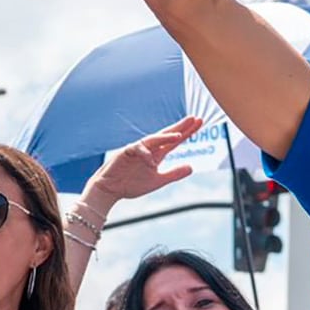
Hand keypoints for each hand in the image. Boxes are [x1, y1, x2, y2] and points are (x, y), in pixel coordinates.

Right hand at [84, 115, 202, 210]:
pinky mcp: (125, 153)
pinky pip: (137, 150)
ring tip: (178, 135)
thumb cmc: (131, 184)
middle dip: (180, 127)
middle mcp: (148, 149)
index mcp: (156, 154)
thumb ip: (173, 174)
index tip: (199, 123)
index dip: (187, 132)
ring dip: (165, 137)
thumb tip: (191, 167)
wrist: (110, 190)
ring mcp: (137, 149)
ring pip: (152, 139)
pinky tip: (152, 162)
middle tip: (194, 118)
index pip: (174, 141)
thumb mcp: (158, 181)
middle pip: (166, 135)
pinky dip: (145, 155)